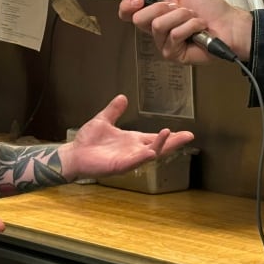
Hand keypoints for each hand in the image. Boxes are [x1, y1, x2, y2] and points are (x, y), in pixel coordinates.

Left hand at [58, 94, 194, 179]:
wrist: (74, 154)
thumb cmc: (88, 141)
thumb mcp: (103, 120)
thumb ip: (114, 110)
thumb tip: (123, 97)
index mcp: (131, 140)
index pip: (154, 137)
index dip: (169, 136)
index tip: (185, 132)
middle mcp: (132, 150)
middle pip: (158, 146)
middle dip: (173, 142)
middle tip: (188, 136)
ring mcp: (127, 159)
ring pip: (149, 154)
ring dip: (159, 145)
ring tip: (170, 135)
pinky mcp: (118, 166)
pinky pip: (133, 162)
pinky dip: (143, 158)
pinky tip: (151, 152)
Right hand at [118, 0, 251, 63]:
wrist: (231, 24)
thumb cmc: (213, 9)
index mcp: (156, 14)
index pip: (129, 13)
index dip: (128, 6)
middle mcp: (158, 30)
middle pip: (139, 19)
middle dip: (162, 8)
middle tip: (180, 8)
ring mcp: (164, 43)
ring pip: (158, 25)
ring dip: (181, 16)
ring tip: (194, 19)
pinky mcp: (174, 54)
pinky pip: (174, 35)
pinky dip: (190, 27)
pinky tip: (198, 29)